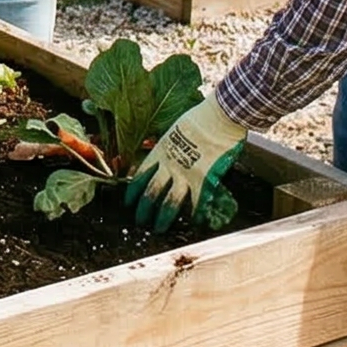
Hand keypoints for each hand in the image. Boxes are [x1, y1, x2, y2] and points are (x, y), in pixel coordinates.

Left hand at [127, 96, 246, 232]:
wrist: (218, 117)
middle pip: (151, 192)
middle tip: (141, 221)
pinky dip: (196, 214)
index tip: (129, 201)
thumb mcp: (175, 130)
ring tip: (159, 228)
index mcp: (160, 151)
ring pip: (169, 202)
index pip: (140, 175)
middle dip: (144, 210)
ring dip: (163, 218)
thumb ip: (171, 145)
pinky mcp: (204, 179)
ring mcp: (186, 174)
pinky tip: (196, 222)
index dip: (133, 190)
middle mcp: (169, 165)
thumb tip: (170, 150)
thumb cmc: (199, 118)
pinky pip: (198, 202)